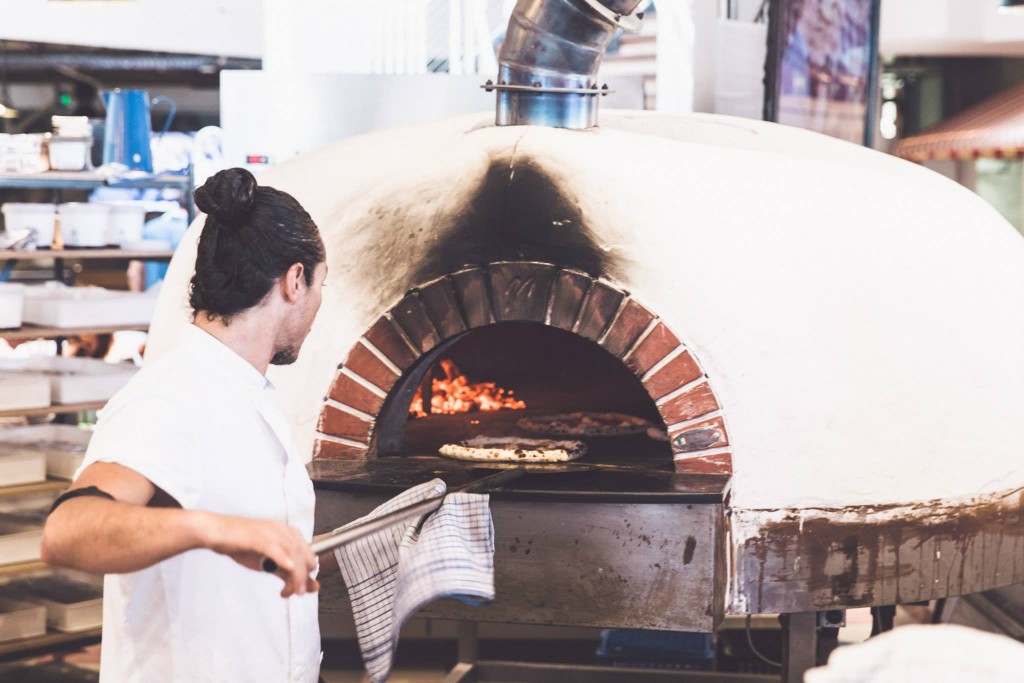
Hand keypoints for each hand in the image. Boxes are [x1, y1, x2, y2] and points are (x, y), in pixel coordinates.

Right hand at [196, 511, 318, 597]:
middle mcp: (282, 531)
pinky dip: (283, 558)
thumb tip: (311, 587)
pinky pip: (273, 547)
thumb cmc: (243, 546)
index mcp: (289, 534)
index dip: (307, 575)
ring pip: (292, 552)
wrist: (217, 532)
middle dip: (303, 578)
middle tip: (296, 593)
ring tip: (290, 591)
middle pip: (303, 555)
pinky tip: (288, 568)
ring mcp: (270, 533)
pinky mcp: (256, 537)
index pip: (308, 555)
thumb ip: (289, 574)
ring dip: (295, 574)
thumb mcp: (269, 562)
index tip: (300, 590)